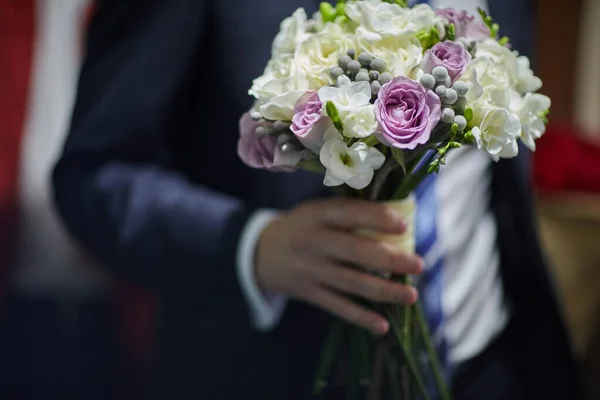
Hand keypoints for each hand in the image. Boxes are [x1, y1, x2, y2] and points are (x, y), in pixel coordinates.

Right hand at [255, 198, 422, 334]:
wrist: (260, 253)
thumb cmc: (302, 227)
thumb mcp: (316, 211)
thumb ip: (348, 213)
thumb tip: (398, 216)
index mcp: (316, 215)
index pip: (347, 213)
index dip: (375, 218)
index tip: (403, 226)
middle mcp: (313, 242)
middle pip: (354, 251)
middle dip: (389, 260)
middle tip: (418, 264)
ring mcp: (310, 270)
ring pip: (351, 283)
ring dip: (383, 291)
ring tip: (411, 295)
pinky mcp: (309, 293)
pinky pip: (338, 307)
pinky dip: (360, 318)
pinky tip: (382, 326)